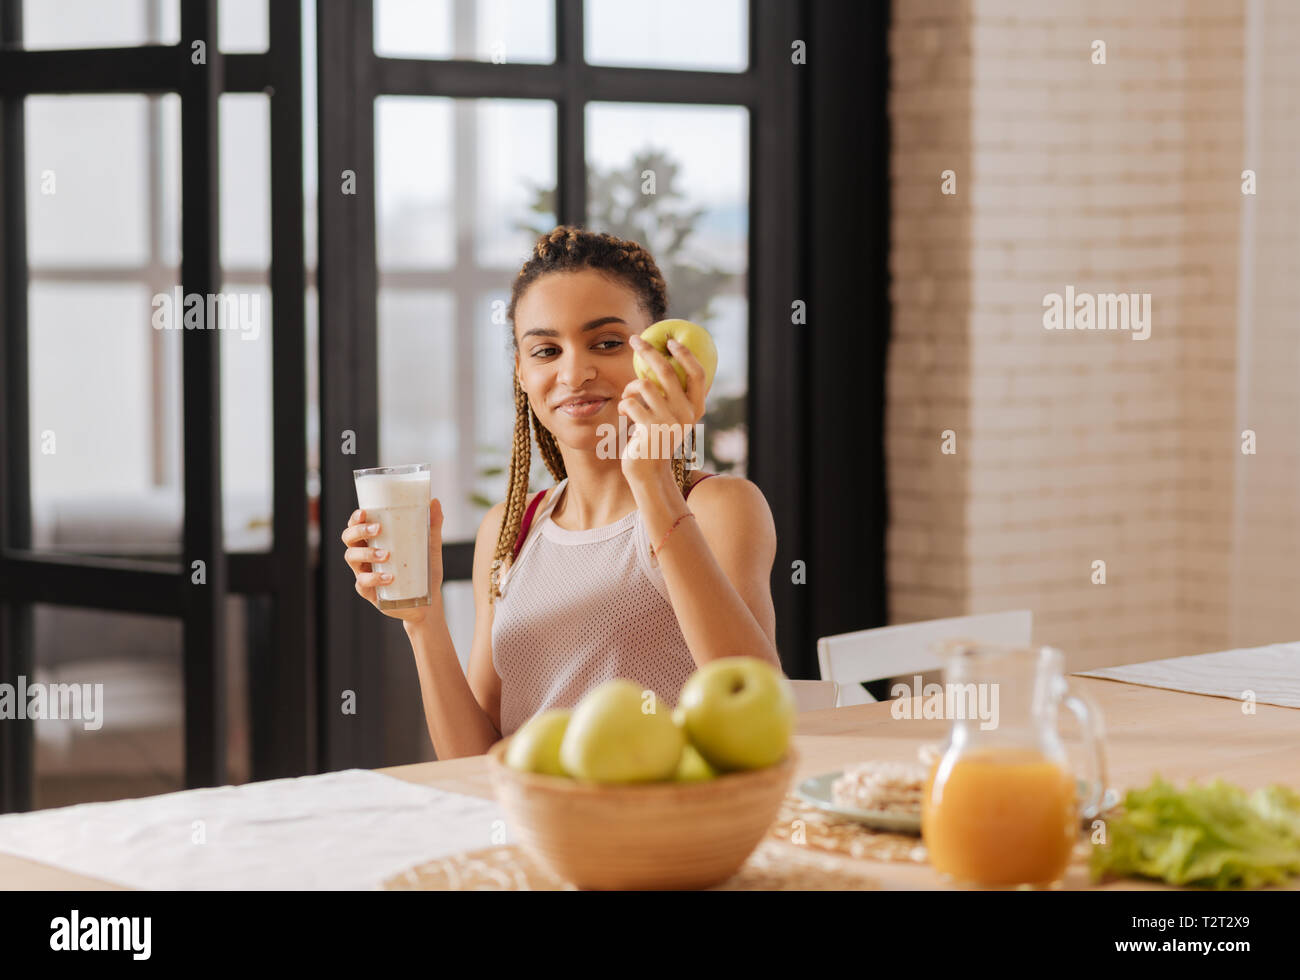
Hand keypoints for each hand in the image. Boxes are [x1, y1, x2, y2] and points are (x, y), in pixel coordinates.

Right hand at [341, 499, 443, 625]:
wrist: (428, 601)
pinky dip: (375, 579)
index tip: (364, 512)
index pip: (357, 525)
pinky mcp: (369, 591)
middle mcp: (365, 555)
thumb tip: (435, 501)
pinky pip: (363, 583)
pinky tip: (389, 577)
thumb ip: (432, 525)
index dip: (355, 518)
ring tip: (387, 555)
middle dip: (359, 531)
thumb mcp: (431, 546)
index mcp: (375, 541)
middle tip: (378, 529)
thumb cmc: (424, 570)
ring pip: (352, 558)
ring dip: (367, 553)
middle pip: (349, 539)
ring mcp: (364, 573)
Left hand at [618, 335, 709, 487]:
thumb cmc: (655, 438)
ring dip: (629, 388)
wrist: (648, 471)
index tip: (670, 341)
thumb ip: (673, 395)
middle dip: (648, 351)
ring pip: (643, 385)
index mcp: (696, 409)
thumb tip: (663, 359)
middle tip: (634, 340)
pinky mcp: (649, 429)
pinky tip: (622, 414)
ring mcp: (668, 422)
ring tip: (626, 398)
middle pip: (667, 371)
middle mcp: (686, 414)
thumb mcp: (670, 417)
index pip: (697, 374)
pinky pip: (630, 402)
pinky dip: (622, 405)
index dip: (685, 354)